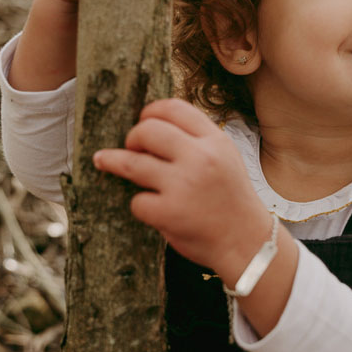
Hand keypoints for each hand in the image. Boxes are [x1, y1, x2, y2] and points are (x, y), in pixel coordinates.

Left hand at [92, 100, 273, 273]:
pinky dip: (141, 205)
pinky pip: (137, 200)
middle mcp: (200, 158)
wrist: (248, 242)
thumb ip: (198, 141)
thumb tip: (154, 127)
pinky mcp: (169, 213)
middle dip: (132, 137)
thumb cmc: (232, 200)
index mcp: (215, 141)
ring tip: (103, 160)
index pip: (174, 108)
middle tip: (131, 148)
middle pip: (147, 130)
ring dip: (113, 161)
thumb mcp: (226, 158)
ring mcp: (183, 185)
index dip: (151, 111)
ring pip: (132, 162)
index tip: (142, 120)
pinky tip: (152, 209)